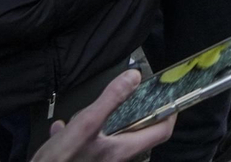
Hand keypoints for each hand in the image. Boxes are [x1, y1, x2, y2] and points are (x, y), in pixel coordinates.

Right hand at [34, 70, 176, 161]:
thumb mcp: (86, 124)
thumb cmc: (61, 160)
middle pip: (137, 132)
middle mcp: (116, 158)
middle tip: (132, 94)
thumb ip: (110, 100)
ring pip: (111, 136)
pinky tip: (62, 127)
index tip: (170, 96)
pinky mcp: (83, 160)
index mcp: (123, 149)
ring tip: (90, 109)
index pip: (161, 132)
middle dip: (134, 112)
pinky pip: (88, 144)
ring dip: (104, 120)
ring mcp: (100, 160)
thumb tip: (134, 77)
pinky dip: (79, 132)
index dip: (170, 113)